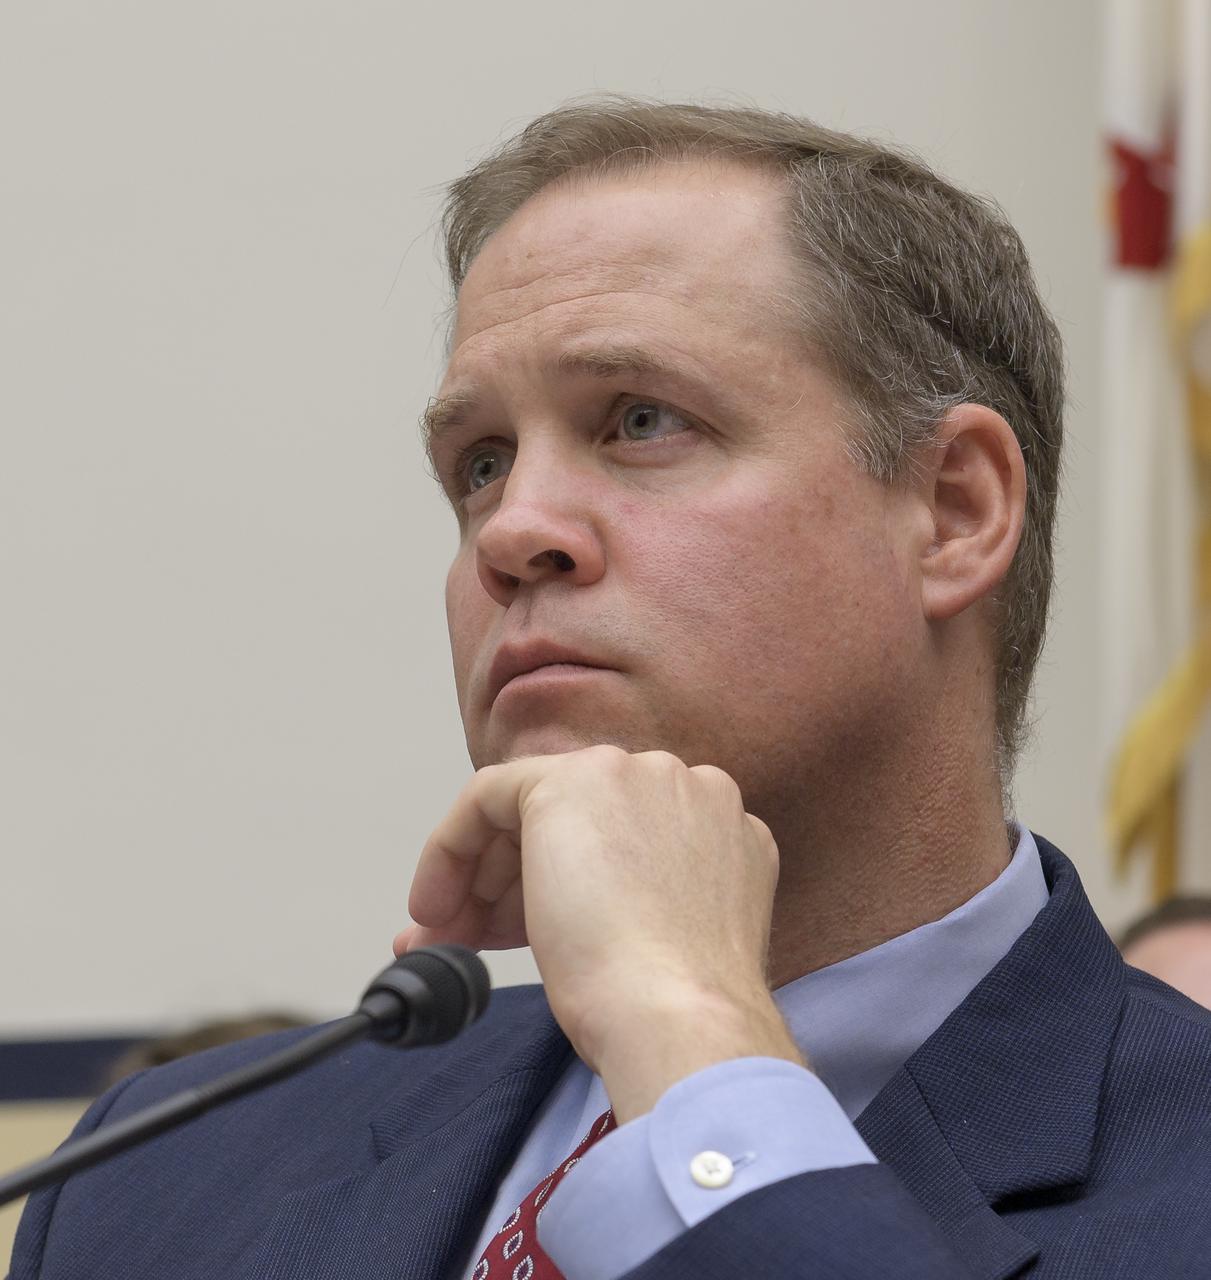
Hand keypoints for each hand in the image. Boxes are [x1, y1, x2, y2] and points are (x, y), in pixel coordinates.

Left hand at [394, 746, 804, 1120]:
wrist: (677, 1015)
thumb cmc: (673, 1007)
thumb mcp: (659, 937)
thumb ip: (622, 901)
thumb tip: (556, 918)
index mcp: (716, 824)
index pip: (615, 842)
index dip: (553, 890)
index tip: (510, 935)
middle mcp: (679, 784)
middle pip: (570, 824)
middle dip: (506, 887)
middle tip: (462, 943)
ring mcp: (629, 775)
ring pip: (529, 811)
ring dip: (478, 880)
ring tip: (440, 945)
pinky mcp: (570, 782)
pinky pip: (488, 795)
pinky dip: (451, 848)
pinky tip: (434, 907)